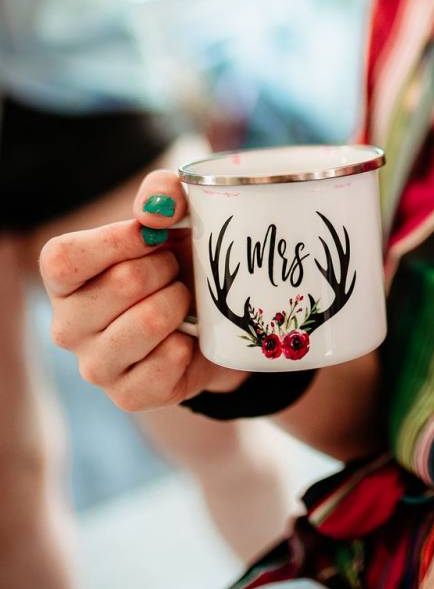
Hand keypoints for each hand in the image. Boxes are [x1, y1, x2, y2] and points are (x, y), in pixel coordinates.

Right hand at [39, 170, 246, 411]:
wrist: (214, 317)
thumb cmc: (179, 256)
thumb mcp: (173, 211)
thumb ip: (162, 193)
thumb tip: (156, 212)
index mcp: (64, 277)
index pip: (65, 258)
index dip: (118, 240)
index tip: (156, 233)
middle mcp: (67, 324)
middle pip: (123, 283)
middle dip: (167, 268)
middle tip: (174, 273)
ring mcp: (95, 365)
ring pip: (150, 320)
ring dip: (181, 302)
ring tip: (181, 302)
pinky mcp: (128, 396)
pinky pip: (169, 360)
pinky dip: (191, 343)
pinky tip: (185, 338)